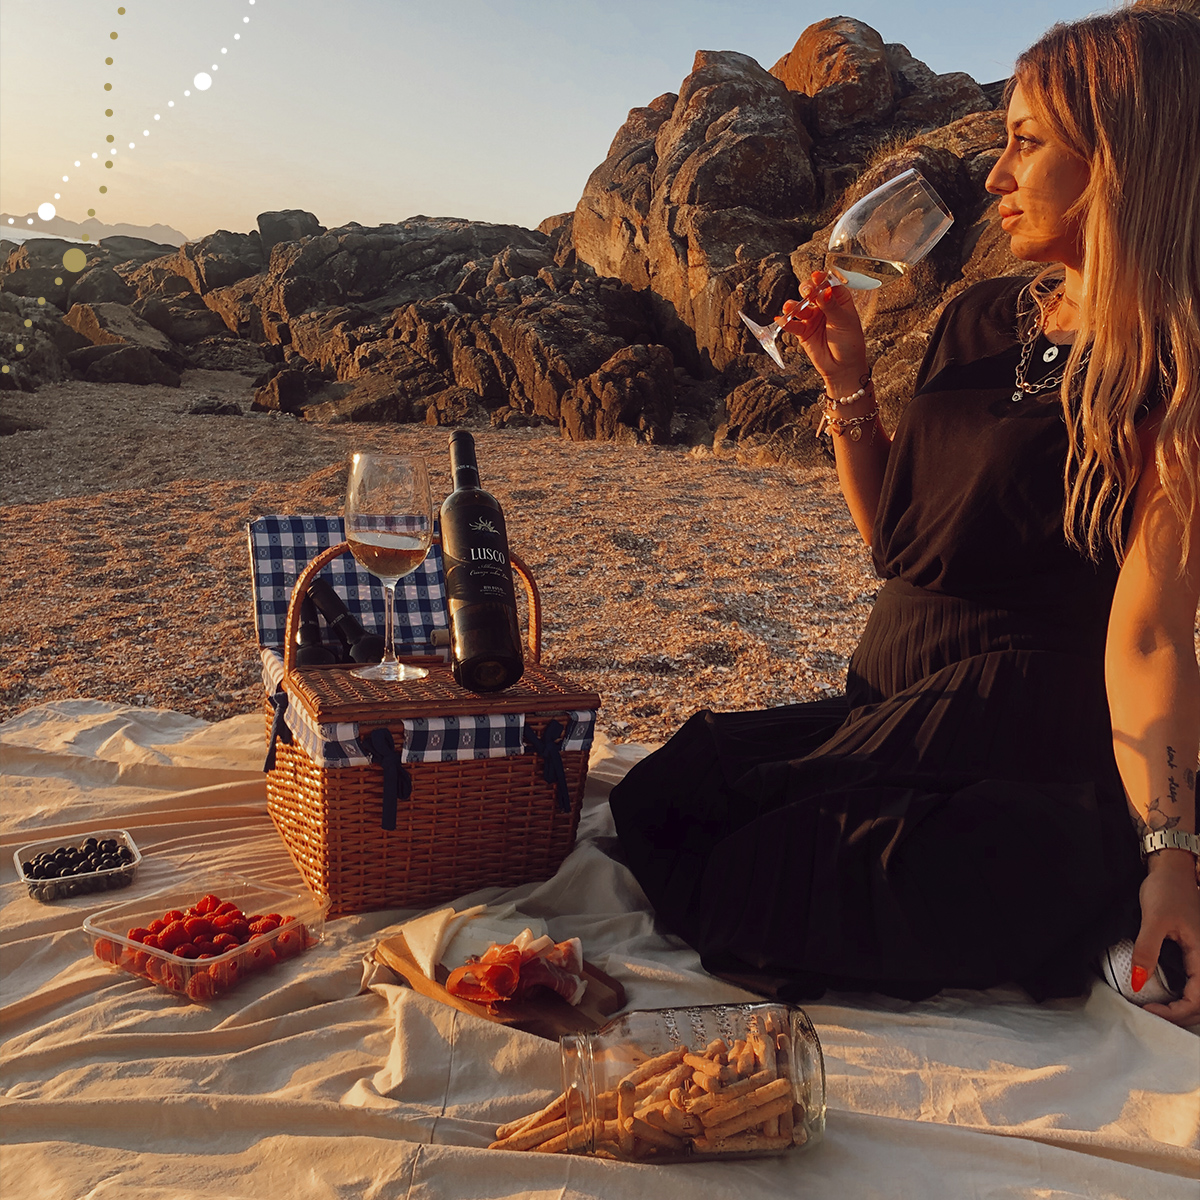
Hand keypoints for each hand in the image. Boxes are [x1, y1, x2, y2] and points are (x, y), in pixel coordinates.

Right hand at [778, 270, 868, 392]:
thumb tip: (824, 291)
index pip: (829, 285)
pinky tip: (780, 319)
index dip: (822, 279)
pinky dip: (786, 322)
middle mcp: (824, 306)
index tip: (816, 276)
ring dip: (794, 305)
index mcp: (839, 300)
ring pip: (800, 307)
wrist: (843, 367)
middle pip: (812, 292)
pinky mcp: (803, 331)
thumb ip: (831, 306)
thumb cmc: (849, 343)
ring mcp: (812, 318)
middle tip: (806, 292)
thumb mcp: (843, 322)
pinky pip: (792, 324)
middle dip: (807, 290)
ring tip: (790, 307)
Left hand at [1133, 851, 1199, 1025]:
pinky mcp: (1195, 953)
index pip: (1198, 999)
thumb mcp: (1154, 920)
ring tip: (1157, 1009)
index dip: (1176, 1012)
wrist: (1172, 870)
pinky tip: (1165, 996)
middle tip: (1152, 1014)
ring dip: (1183, 1008)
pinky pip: (1195, 983)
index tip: (1151, 1009)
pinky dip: (1183, 996)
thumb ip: (1147, 950)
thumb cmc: (1166, 890)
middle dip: (1180, 1015)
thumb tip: (1138, 981)